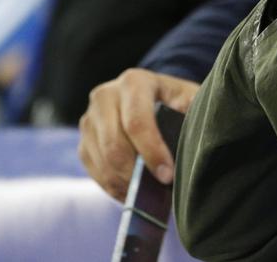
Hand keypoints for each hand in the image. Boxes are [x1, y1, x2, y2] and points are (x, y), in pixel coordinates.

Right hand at [78, 68, 199, 199]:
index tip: (168, 176)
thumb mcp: (190, 100)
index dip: (152, 152)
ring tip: (148, 194)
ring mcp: (90, 119)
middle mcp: (105, 96)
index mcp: (134, 82)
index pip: (137, 122)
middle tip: (158, 190)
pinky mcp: (84, 141)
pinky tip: (134, 191)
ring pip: (103, 162)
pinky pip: (95, 172)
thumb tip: (193, 144)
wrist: (154, 99)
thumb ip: (192, 115)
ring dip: (126, 184)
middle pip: (114, 146)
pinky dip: (114, 187)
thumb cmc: (177, 103)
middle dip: (137, 174)